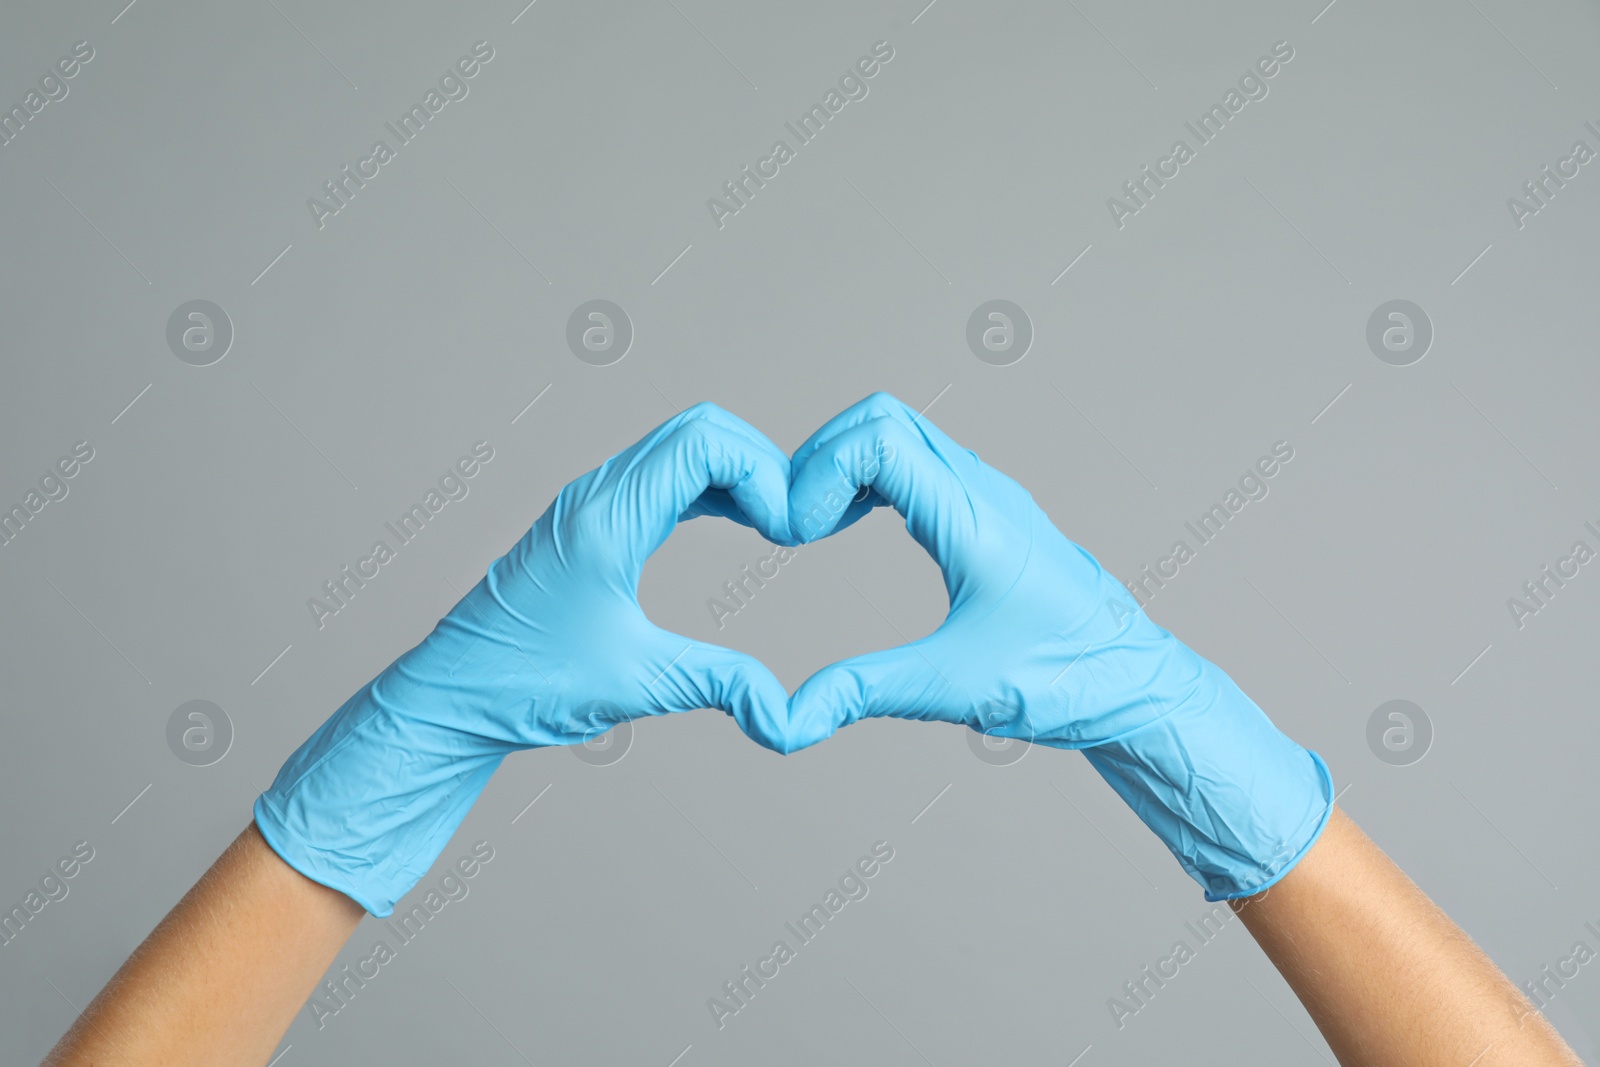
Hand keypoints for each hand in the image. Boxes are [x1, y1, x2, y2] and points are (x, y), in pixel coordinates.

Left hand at [256, 403, 798, 915]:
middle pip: (700, 429)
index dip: (765, 472)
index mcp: (608, 518)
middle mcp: (597, 495)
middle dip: (762, 465)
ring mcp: (591, 504)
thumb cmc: (522, 685)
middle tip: (793, 526)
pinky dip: (710, 487)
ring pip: (681, 447)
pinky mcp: (591, 523)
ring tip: (775, 525)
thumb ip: (720, 685)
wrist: (450, 696)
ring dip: (737, 472)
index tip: (789, 533)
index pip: (704, 440)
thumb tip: (790, 718)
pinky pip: (663, 476)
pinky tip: (739, 524)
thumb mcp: (637, 684)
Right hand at [785, 393, 1331, 898]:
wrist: (1135, 684)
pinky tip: (854, 526)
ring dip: (846, 463)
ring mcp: (990, 494)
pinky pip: (919, 459)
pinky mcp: (990, 510)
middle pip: (882, 416)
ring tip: (816, 526)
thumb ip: (865, 692)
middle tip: (795, 524)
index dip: (819, 473)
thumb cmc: (1064, 681)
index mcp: (973, 519)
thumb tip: (790, 719)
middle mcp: (983, 489)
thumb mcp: (952, 689)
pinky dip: (872, 475)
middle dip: (821, 458)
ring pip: (902, 430)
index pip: (879, 439)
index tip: (796, 536)